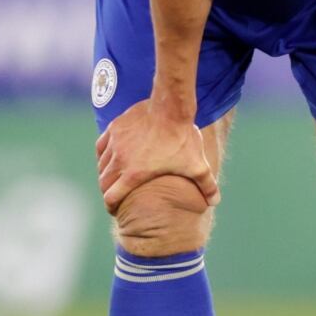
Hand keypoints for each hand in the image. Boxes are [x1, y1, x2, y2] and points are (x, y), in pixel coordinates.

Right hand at [95, 98, 218, 213]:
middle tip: (116, 194)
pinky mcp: (114, 129)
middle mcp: (119, 160)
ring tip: (116, 176)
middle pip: (103, 183)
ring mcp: (114, 143)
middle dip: (108, 191)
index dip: (111, 206)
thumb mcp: (198, 165)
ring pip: (101, 164)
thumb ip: (207, 186)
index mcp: (134, 173)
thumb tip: (214, 201)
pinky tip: (113, 155)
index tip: (115, 209)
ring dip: (107, 173)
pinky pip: (101, 146)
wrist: (170, 107)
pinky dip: (105, 155)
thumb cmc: (183, 138)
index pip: (111, 197)